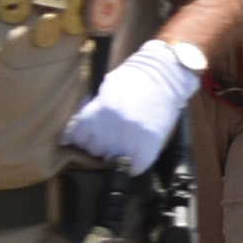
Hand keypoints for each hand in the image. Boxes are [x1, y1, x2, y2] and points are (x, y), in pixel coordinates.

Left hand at [63, 38, 204, 168]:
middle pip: (94, 150)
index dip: (82, 136)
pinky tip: (138, 154)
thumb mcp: (105, 89)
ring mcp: (130, 140)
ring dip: (117, 154)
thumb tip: (77, 131)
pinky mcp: (149, 147)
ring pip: (113, 160)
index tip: (87, 136)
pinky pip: (136, 167)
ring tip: (127, 141)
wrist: (166, 75)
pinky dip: (136, 164)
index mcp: (97, 112)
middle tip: (112, 133)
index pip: (76, 138)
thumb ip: (91, 111)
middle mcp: (110, 129)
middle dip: (100, 143)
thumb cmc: (134, 79)